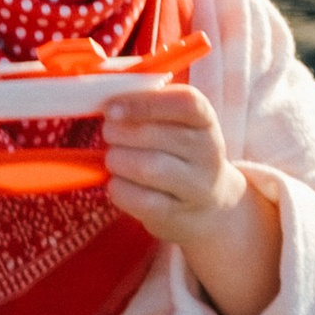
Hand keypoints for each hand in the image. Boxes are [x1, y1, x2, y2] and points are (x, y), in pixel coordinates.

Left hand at [103, 82, 282, 314]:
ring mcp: (195, 186)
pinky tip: (119, 182)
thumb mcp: (178, 125)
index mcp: (206, 120)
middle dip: (118, 133)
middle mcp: (208, 152)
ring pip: (146, 167)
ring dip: (117, 160)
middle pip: (154, 136)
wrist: (210, 207)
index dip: (143, 103)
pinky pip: (137, 198)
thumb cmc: (180, 154)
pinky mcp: (176, 214)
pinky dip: (118, 188)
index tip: (111, 108)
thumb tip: (104, 100)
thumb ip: (147, 107)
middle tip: (109, 133)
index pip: (184, 103)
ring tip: (115, 158)